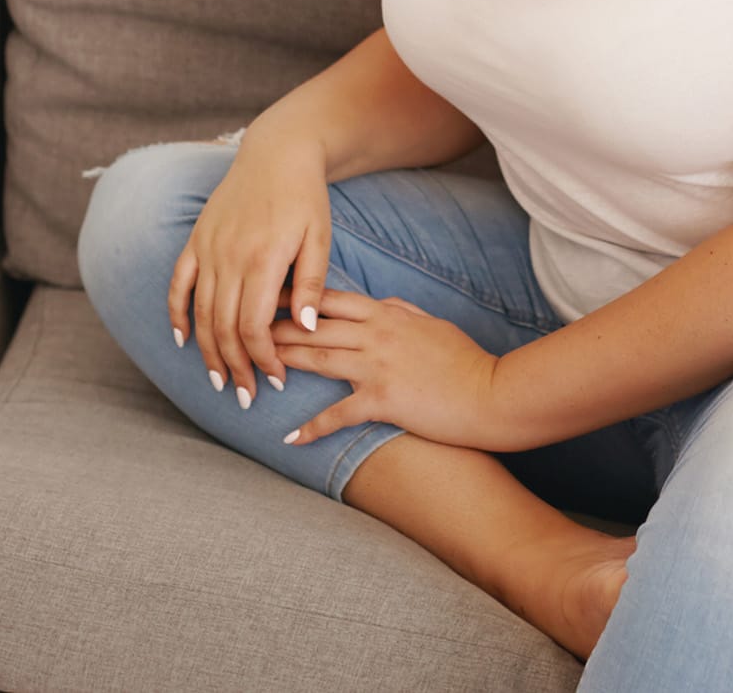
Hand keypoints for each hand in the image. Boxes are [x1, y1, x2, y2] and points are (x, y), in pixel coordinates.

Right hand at [167, 129, 333, 409]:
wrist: (278, 152)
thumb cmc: (305, 197)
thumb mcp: (320, 238)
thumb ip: (310, 284)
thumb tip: (303, 329)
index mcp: (262, 260)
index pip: (255, 326)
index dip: (263, 358)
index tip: (276, 380)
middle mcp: (228, 257)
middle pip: (224, 327)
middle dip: (235, 367)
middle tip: (247, 397)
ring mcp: (207, 249)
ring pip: (201, 313)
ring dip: (208, 352)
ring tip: (219, 382)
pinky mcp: (195, 241)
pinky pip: (178, 285)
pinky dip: (176, 315)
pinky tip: (183, 342)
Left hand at [272, 284, 508, 452]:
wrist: (490, 392)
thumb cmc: (465, 360)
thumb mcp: (432, 323)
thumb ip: (402, 311)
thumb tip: (381, 303)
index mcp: (388, 313)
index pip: (331, 299)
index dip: (297, 297)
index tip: (267, 294)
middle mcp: (378, 334)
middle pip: (315, 326)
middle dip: (276, 326)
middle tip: (242, 328)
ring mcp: (378, 365)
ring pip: (319, 359)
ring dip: (284, 363)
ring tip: (254, 370)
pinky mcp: (383, 399)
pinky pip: (338, 413)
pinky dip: (312, 427)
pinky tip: (290, 437)